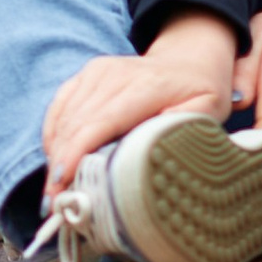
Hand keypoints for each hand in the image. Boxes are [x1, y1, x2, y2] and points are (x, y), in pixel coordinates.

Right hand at [41, 11, 235, 198]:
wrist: (189, 56)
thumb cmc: (200, 89)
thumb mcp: (208, 108)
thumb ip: (185, 126)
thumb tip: (155, 149)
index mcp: (143, 87)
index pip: (99, 123)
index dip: (76, 155)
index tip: (62, 186)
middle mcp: (114, 75)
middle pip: (75, 125)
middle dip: (60, 166)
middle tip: (55, 204)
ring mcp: (97, 72)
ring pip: (64, 117)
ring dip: (55, 155)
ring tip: (54, 190)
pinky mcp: (87, 73)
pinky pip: (60, 105)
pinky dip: (53, 134)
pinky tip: (54, 160)